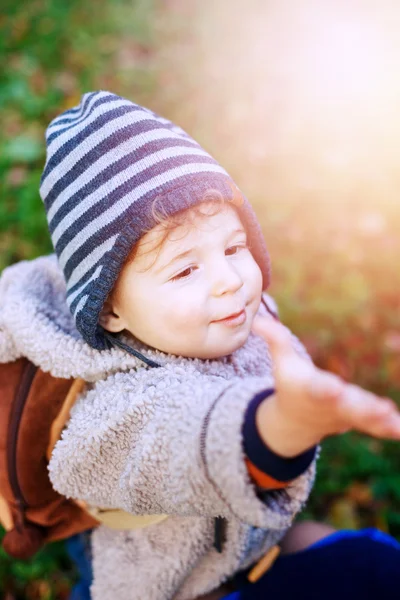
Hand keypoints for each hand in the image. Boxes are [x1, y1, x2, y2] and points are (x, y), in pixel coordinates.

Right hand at [252, 315, 399, 456]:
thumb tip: (258, 319)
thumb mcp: (283, 363)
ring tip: (391, 415)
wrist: (295, 422)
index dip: (325, 389)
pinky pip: (375, 427)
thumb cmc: (291, 385)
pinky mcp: (358, 421)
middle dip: (360, 407)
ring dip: (377, 418)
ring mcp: (345, 416)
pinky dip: (389, 429)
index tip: (334, 388)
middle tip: (379, 408)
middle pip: (345, 406)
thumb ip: (275, 340)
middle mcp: (329, 405)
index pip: (317, 389)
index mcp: (310, 390)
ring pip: (363, 417)